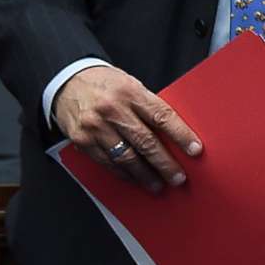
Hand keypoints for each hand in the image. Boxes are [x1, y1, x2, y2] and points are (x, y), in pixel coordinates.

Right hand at [52, 65, 198, 192]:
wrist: (68, 80)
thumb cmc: (106, 84)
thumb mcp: (132, 86)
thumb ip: (149, 107)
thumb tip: (173, 135)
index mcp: (131, 93)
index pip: (162, 117)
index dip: (181, 135)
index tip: (195, 150)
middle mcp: (112, 110)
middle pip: (145, 142)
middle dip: (164, 163)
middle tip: (178, 178)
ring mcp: (95, 127)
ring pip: (126, 156)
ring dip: (145, 174)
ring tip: (158, 184)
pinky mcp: (82, 140)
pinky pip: (106, 161)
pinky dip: (123, 172)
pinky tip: (134, 178)